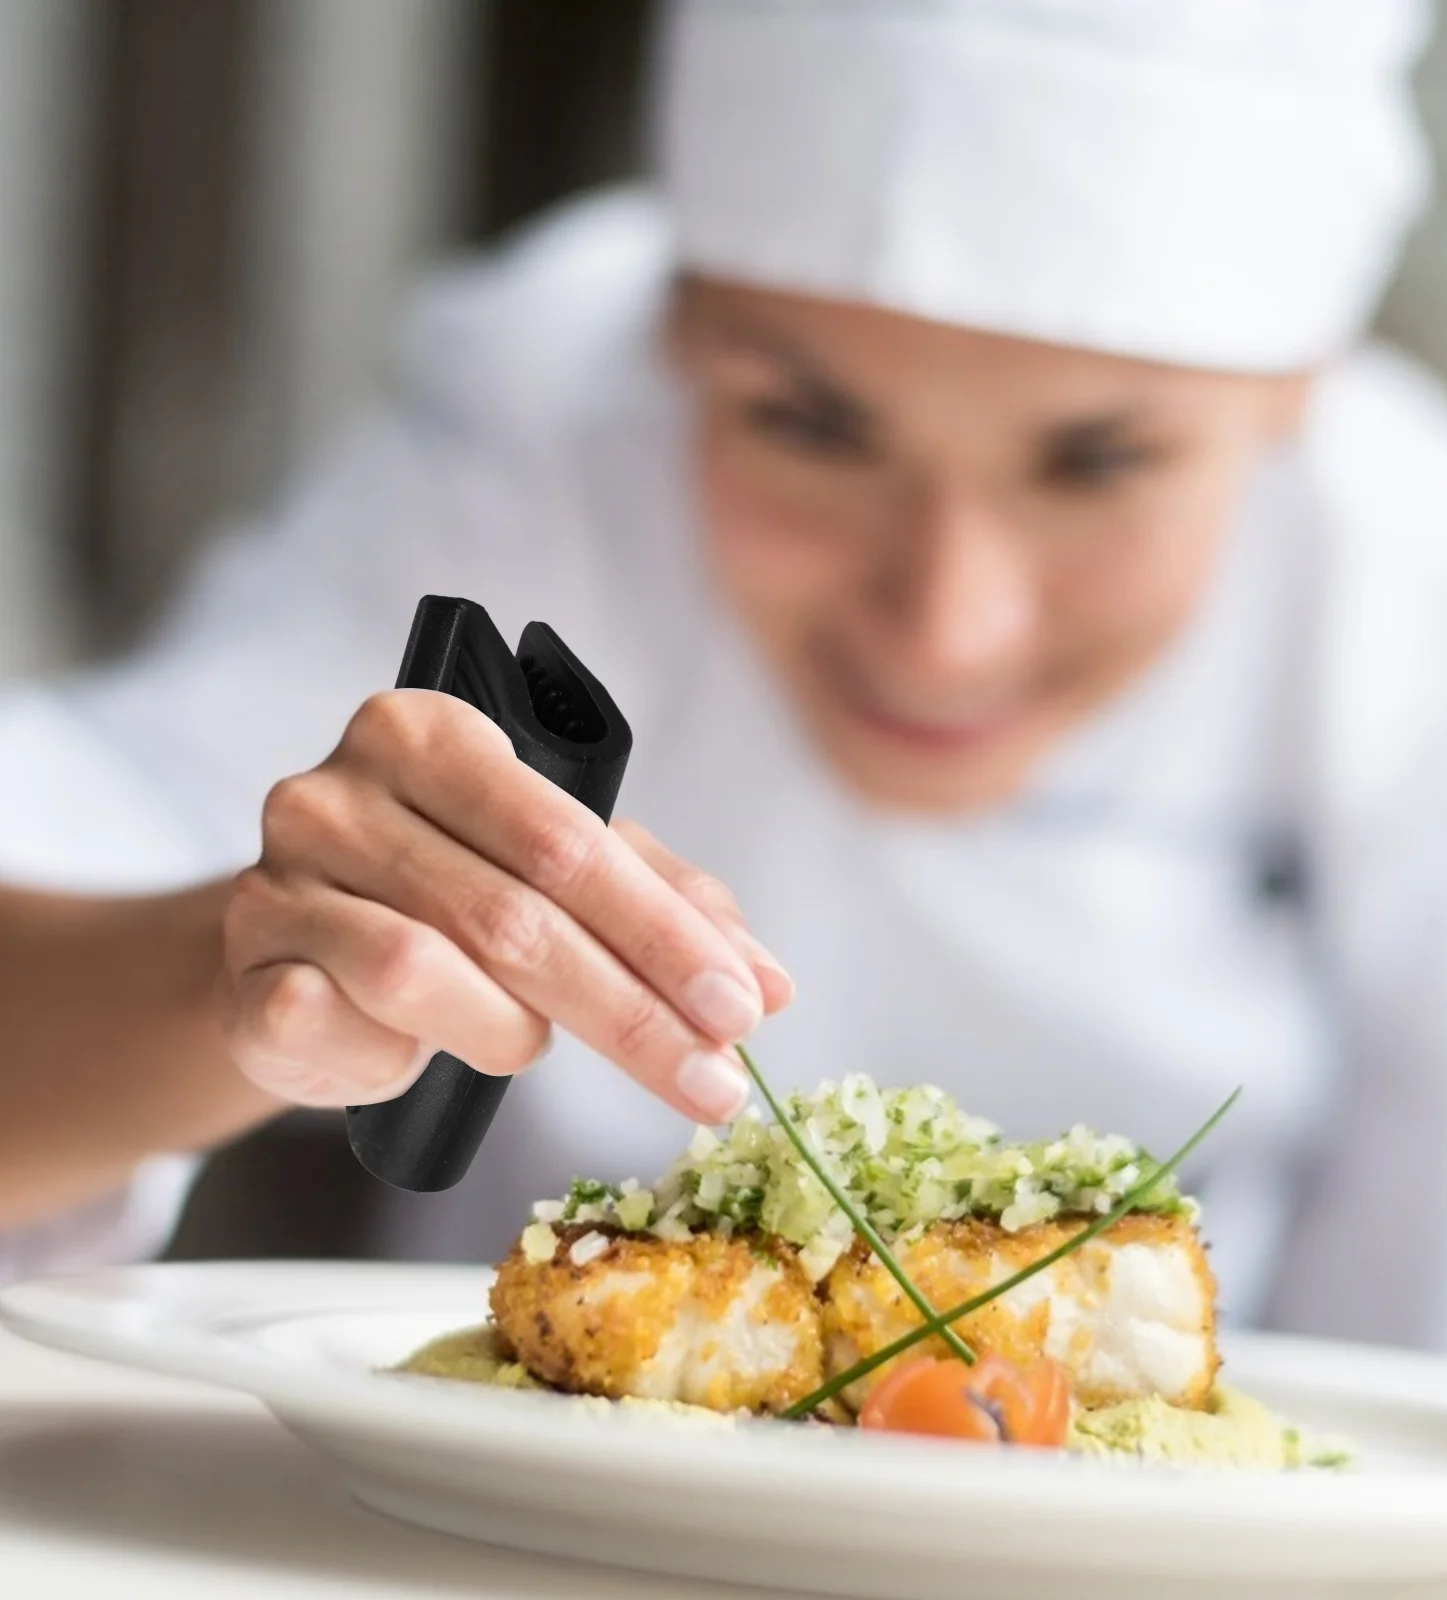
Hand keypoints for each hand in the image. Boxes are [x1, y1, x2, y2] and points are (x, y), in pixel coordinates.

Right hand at [221, 690, 792, 1122]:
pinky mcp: (242, 972)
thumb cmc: (448, 894)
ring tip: (528, 1043)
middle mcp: (339, 791)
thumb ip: (665, 908)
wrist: (303, 946)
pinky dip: (400, 1056)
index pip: (571, 842)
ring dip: (508, 1033)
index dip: (666, 937)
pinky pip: (333, 1028)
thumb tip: (771, 984)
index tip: (744, 1013)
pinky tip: (418, 1057)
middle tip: (712, 1083)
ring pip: (425, 973)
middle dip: (632, 1014)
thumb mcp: (562, 876)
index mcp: (431, 733)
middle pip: (514, 917)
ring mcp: (275, 880)